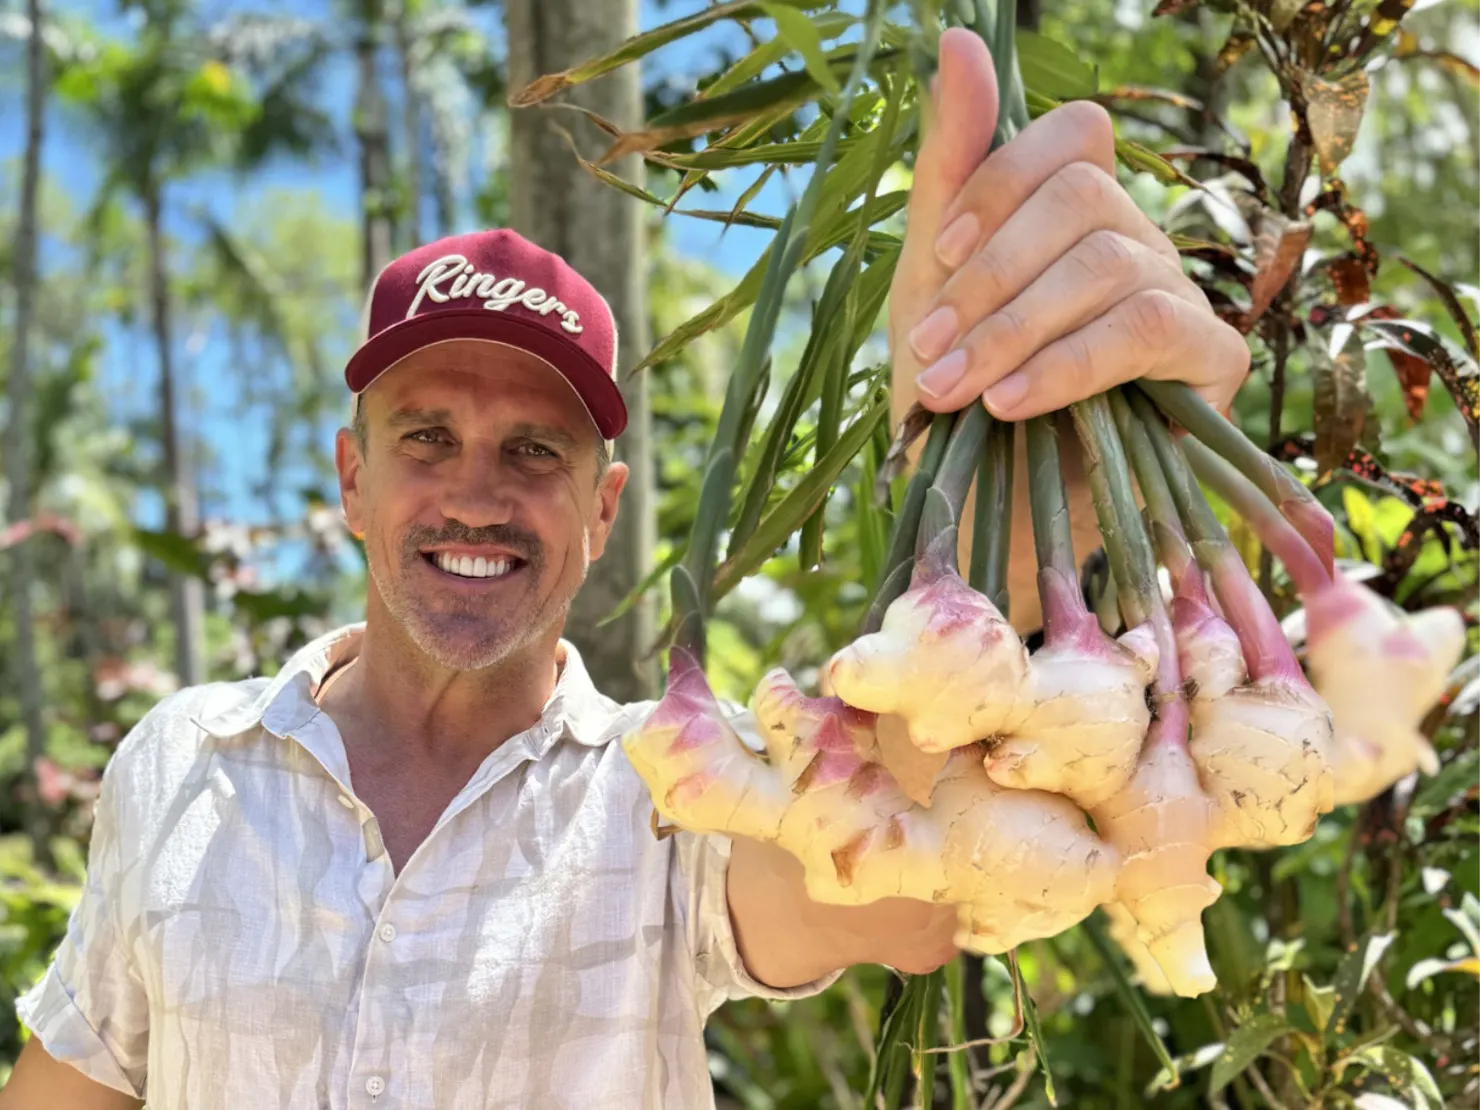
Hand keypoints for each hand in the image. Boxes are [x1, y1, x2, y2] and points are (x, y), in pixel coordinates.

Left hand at [889, 29, 1249, 420]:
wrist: (980, 515)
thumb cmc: (953, 399)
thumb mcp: (926, 286)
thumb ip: (948, 171)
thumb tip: (958, 40)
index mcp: (1076, 217)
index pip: (1077, 136)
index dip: (1002, 182)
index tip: (937, 255)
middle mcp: (1138, 243)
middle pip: (1088, 197)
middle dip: (992, 275)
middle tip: (929, 349)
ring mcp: (1181, 298)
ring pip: (1110, 264)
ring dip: (1014, 329)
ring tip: (953, 390)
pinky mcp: (1213, 365)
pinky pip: (1150, 331)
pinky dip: (1067, 365)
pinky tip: (1008, 404)